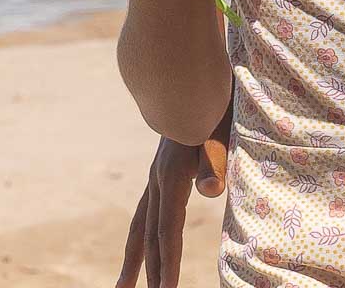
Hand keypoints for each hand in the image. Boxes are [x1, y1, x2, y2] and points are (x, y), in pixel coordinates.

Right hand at [115, 120, 229, 287]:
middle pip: (149, 236)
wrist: (189, 78)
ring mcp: (156, 175)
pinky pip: (147, 212)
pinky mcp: (161, 171)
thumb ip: (214, 160)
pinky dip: (144, 235)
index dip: (169, 264)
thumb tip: (212, 190)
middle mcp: (157, 180)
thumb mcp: (219, 130)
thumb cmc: (212, 105)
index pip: (168, 232)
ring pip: (141, 226)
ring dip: (135, 259)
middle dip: (148, 272)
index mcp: (171, 178)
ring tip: (124, 286)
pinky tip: (146, 243)